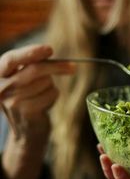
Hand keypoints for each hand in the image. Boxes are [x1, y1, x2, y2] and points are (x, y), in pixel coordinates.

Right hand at [0, 44, 75, 178]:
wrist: (26, 129)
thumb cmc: (28, 97)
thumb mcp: (24, 79)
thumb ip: (32, 65)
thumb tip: (49, 52)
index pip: (11, 59)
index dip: (30, 52)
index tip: (49, 49)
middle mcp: (1, 88)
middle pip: (34, 70)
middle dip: (56, 67)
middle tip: (73, 66)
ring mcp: (12, 101)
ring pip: (45, 82)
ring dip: (51, 86)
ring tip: (43, 94)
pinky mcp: (26, 112)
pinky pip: (50, 94)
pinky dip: (53, 96)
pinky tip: (45, 103)